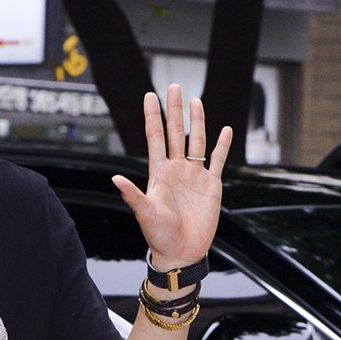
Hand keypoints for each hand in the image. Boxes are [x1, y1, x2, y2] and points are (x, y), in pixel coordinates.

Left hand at [112, 85, 231, 271]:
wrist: (181, 253)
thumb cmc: (159, 237)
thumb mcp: (145, 214)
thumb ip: (133, 194)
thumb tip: (115, 179)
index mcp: (159, 173)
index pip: (155, 137)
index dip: (153, 117)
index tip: (150, 96)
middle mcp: (176, 170)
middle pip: (176, 132)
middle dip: (174, 110)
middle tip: (173, 87)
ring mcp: (194, 176)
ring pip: (197, 141)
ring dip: (197, 121)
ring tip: (195, 101)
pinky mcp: (211, 185)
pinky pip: (218, 160)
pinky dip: (222, 146)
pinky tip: (225, 130)